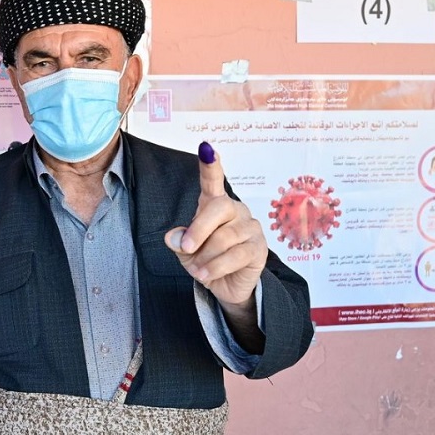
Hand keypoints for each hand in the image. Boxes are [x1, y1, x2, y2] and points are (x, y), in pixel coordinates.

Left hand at [165, 142, 266, 308]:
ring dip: (205, 257)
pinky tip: (205, 274)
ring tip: (196, 269)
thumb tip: (175, 237)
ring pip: (224, 237)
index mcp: (215, 205)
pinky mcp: (259, 248)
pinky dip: (215, 267)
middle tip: (185, 247)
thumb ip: (179, 241)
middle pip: (218, 208)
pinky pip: (235, 255)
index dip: (210, 165)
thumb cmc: (206, 260)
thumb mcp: (186, 251)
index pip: (212, 181)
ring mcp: (250, 228)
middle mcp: (235, 211)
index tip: (206, 148)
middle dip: (199, 229)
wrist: (226, 286)